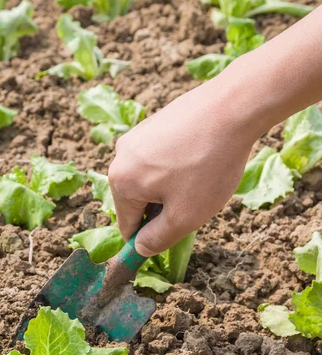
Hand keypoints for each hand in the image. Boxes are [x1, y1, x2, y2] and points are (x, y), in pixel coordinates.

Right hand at [108, 77, 263, 256]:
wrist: (233, 106)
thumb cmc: (208, 166)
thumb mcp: (185, 216)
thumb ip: (158, 239)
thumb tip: (140, 248)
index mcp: (120, 183)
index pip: (127, 225)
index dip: (149, 236)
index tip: (175, 233)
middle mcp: (119, 157)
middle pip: (136, 200)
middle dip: (161, 208)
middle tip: (194, 201)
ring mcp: (136, 136)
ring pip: (147, 178)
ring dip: (168, 186)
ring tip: (199, 176)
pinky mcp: (153, 122)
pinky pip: (157, 156)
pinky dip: (173, 164)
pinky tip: (198, 157)